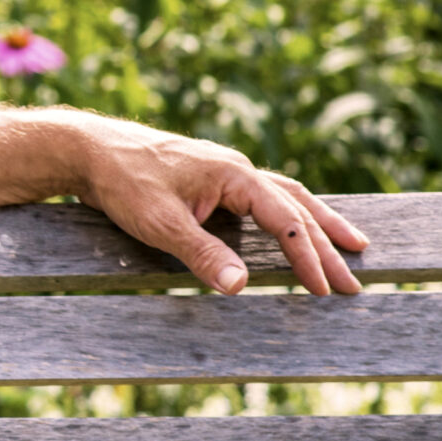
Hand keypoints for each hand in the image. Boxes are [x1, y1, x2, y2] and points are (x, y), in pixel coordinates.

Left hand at [75, 120, 368, 295]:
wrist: (87, 150)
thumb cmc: (122, 182)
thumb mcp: (160, 224)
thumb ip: (202, 255)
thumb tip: (242, 288)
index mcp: (234, 175)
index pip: (285, 220)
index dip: (307, 257)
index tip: (325, 290)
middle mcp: (237, 169)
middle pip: (297, 207)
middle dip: (328, 245)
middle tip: (355, 280)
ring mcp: (225, 172)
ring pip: (285, 198)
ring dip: (318, 223)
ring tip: (351, 245)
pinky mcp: (210, 179)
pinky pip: (262, 198)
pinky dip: (287, 215)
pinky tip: (292, 228)